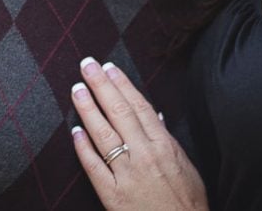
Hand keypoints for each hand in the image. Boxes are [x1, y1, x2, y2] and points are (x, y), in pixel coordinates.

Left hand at [70, 57, 207, 210]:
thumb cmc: (187, 200)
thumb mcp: (185, 164)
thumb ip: (167, 138)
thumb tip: (156, 114)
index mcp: (163, 145)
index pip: (138, 106)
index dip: (122, 84)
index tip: (109, 67)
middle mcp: (144, 155)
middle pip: (119, 112)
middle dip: (101, 86)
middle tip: (87, 65)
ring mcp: (127, 175)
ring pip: (103, 135)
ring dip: (88, 109)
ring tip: (76, 89)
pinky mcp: (114, 195)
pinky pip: (94, 167)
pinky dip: (83, 148)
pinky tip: (74, 131)